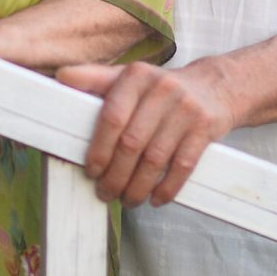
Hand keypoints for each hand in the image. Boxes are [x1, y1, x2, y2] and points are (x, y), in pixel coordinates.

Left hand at [57, 60, 237, 205]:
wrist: (216, 87)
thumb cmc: (161, 89)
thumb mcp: (131, 78)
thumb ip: (96, 79)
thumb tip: (61, 77)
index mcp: (137, 76)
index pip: (112, 117)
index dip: (99, 149)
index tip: (91, 171)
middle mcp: (162, 88)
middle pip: (132, 143)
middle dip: (116, 176)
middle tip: (106, 193)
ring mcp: (187, 108)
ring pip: (155, 159)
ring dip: (138, 187)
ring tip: (128, 199)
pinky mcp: (206, 127)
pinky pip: (183, 166)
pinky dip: (167, 188)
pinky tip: (156, 198)